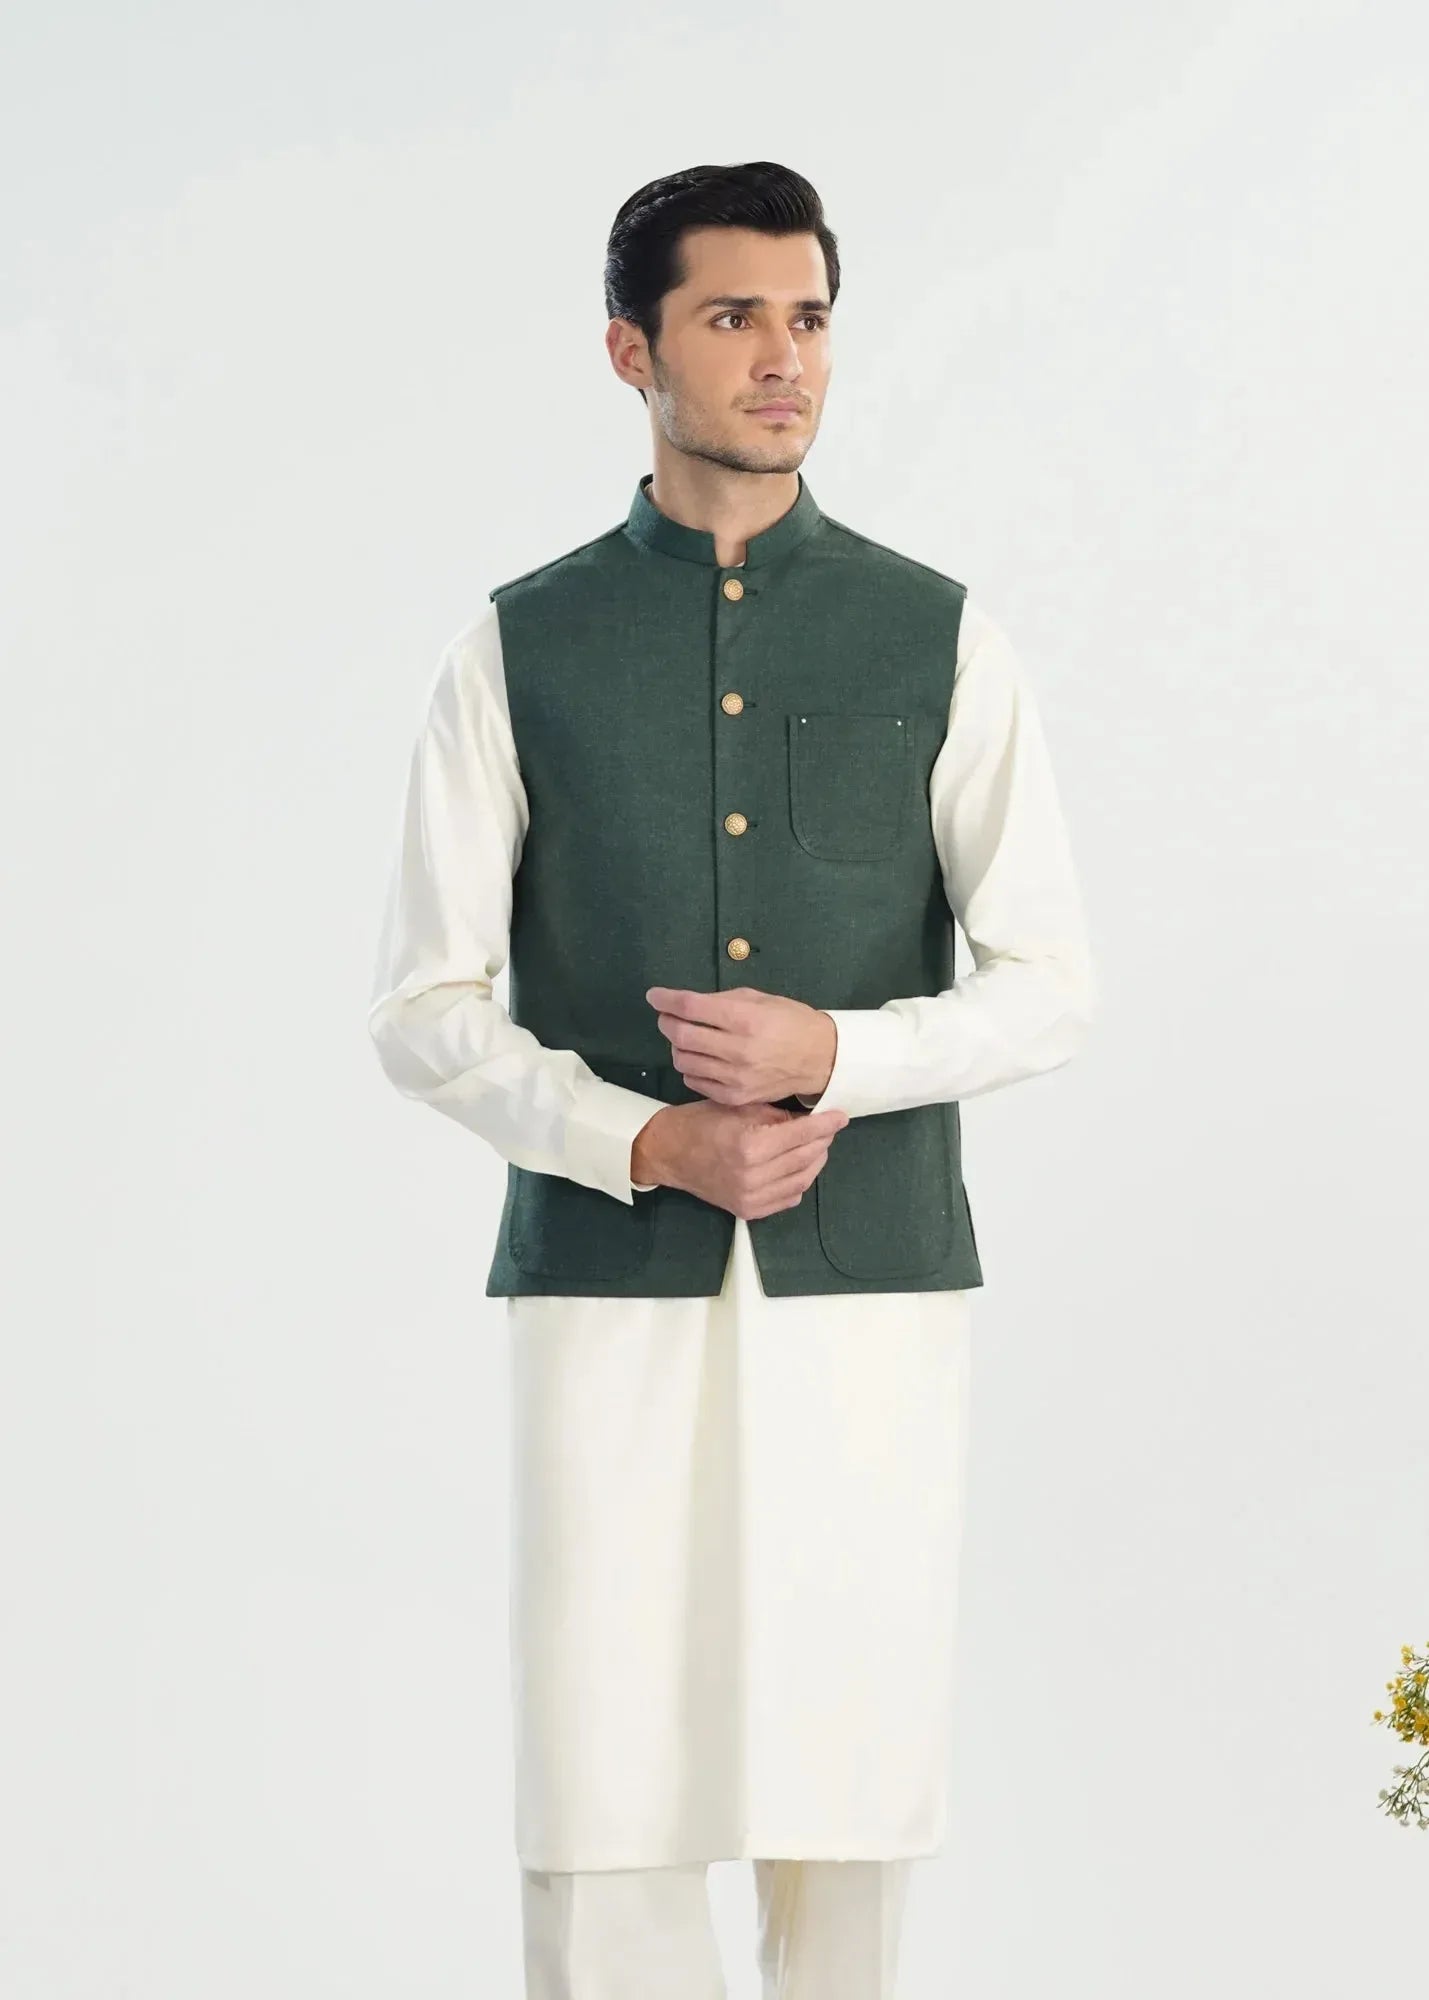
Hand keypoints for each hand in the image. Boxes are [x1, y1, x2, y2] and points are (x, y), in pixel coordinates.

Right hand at [634, 1099, 849, 1218]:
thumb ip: (777, 1115)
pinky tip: (797, 1168)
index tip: (841, 1116)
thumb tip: (810, 1121)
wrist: (669, 1152)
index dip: (826, 1125)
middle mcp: (753, 1175)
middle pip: (806, 1158)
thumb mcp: (740, 1108)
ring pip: (802, 1181)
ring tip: (815, 1147)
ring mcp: (751, 1197)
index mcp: (751, 1145)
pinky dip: (799, 1182)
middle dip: (822, 1141)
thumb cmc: (702, 1122)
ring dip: (814, 1162)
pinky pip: (788, 1199)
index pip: (803, 1135)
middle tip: (826, 1128)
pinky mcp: (747, 1210)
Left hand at [645, 985, 835, 1106]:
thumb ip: (721, 1000)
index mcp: (745, 1018)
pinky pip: (695, 1081)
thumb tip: (685, 1003)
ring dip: (676, 1046)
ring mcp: (735, 1077)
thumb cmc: (790, 1022)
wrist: (819, 1059)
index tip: (654, 996)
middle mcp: (738, 1049)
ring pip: (683, 1060)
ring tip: (687, 1039)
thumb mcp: (760, 999)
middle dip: (666, 1022)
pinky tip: (701, 1059)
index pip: (691, 1007)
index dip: (666, 999)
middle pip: (681, 1035)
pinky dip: (690, 1068)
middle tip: (668, 1017)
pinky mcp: (735, 1097)